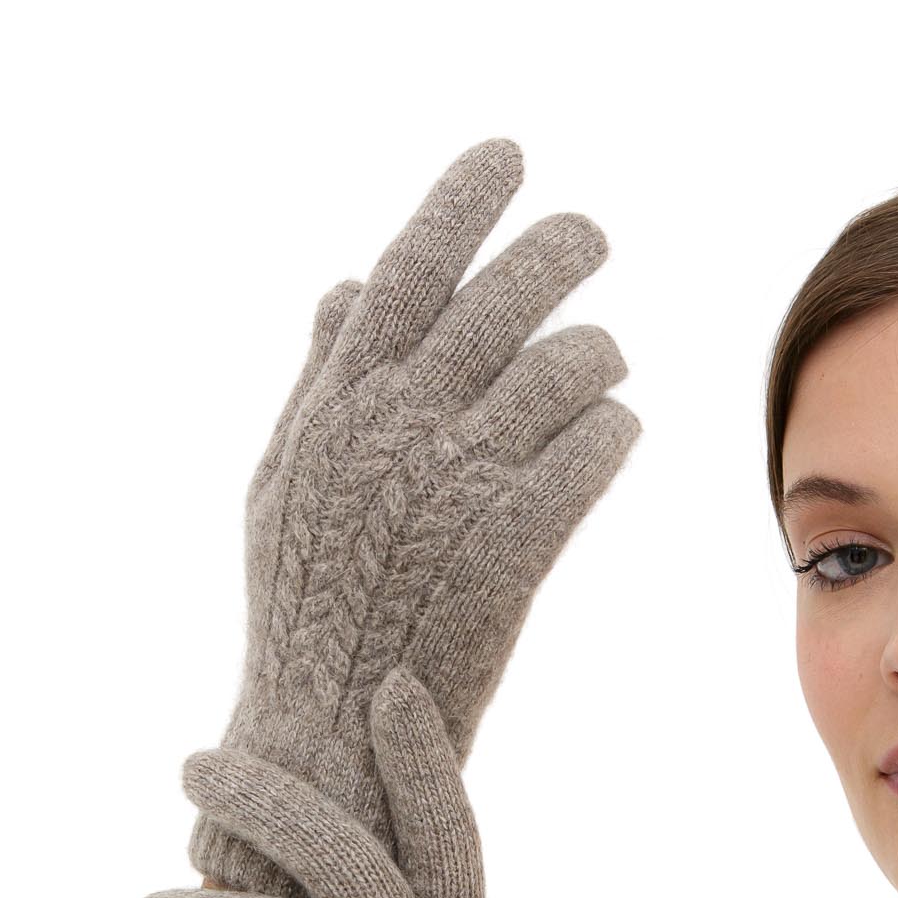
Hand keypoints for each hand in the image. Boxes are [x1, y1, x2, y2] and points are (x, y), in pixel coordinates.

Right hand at [190, 136, 638, 897]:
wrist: (331, 741)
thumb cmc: (309, 616)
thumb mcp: (283, 487)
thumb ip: (318, 382)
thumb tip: (341, 285)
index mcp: (335, 408)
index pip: (406, 273)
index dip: (461, 204)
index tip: (508, 156)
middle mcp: (393, 429)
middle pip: (498, 302)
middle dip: (556, 252)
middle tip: (589, 236)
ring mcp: (455, 483)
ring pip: (562, 368)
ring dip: (592, 355)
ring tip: (598, 365)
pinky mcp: (514, 544)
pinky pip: (593, 448)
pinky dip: (611, 428)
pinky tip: (614, 432)